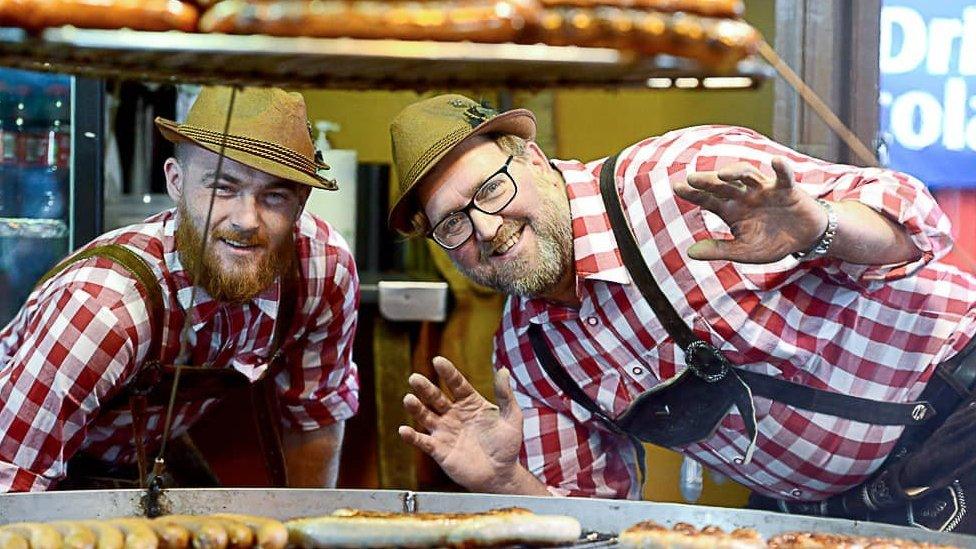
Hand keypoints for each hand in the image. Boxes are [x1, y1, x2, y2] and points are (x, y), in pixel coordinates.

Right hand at [399, 356, 524, 492]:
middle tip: (415, 378)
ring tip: (408, 399)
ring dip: (416, 408)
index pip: (456, 384)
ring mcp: (445, 432)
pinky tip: (404, 430)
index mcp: (470, 403)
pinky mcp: (439, 450)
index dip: (448, 373)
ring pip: (426, 416)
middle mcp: (454, 415)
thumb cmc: (507, 446)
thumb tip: (503, 370)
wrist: (501, 475)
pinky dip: (412, 437)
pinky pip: (423, 442)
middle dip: (425, 388)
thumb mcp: (511, 418)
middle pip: (436, 397)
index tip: (438, 361)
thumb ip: (505, 395)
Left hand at [675, 156, 827, 262]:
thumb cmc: (772, 243)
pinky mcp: (786, 189)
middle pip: (722, 185)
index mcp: (730, 210)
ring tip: (723, 175)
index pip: (707, 199)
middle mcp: (744, 196)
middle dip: (708, 181)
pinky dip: (781, 167)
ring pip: (747, 175)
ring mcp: (764, 190)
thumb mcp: (743, 251)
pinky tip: (776, 161)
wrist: (804, 240)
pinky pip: (783, 175)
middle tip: (692, 178)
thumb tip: (689, 252)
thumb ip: (718, 250)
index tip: (676, 186)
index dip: (693, 193)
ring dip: (736, 172)